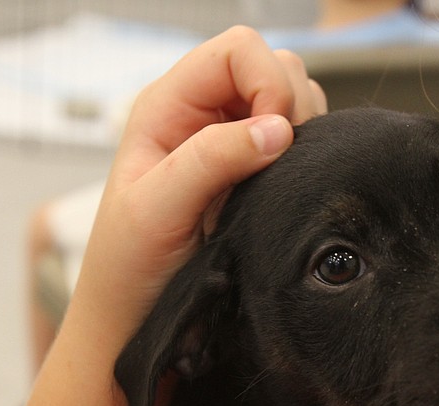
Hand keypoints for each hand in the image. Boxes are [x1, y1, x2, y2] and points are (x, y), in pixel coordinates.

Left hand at [0, 26, 325, 405]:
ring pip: (292, 99)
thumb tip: (277, 129)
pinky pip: (298, 138)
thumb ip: (213, 160)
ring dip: (301, 129)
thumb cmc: (132, 268)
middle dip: (290, 104)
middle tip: (280, 161)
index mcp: (168, 107)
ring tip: (275, 181)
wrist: (138, 321)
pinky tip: (282, 189)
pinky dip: (306, 153)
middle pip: (271, 67)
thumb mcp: (159, 209)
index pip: (237, 50)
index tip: (276, 136)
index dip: (267, 82)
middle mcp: (201, 115)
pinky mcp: (253, 172)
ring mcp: (230, 141)